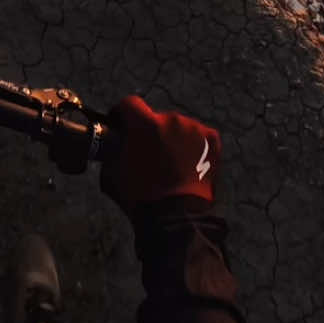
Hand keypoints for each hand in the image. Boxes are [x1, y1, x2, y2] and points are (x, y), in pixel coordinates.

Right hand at [101, 94, 221, 215]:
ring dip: (172, 138)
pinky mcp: (212, 140)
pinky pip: (198, 136)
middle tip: (148, 151)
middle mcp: (171, 119)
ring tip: (170, 162)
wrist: (177, 219)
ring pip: (178, 127)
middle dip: (150, 130)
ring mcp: (194, 128)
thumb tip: (112, 145)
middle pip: (156, 118)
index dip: (122, 113)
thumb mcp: (111, 174)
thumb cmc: (140, 197)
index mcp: (144, 123)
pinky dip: (193, 146)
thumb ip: (111, 151)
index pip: (129, 104)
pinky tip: (187, 164)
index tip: (121, 124)